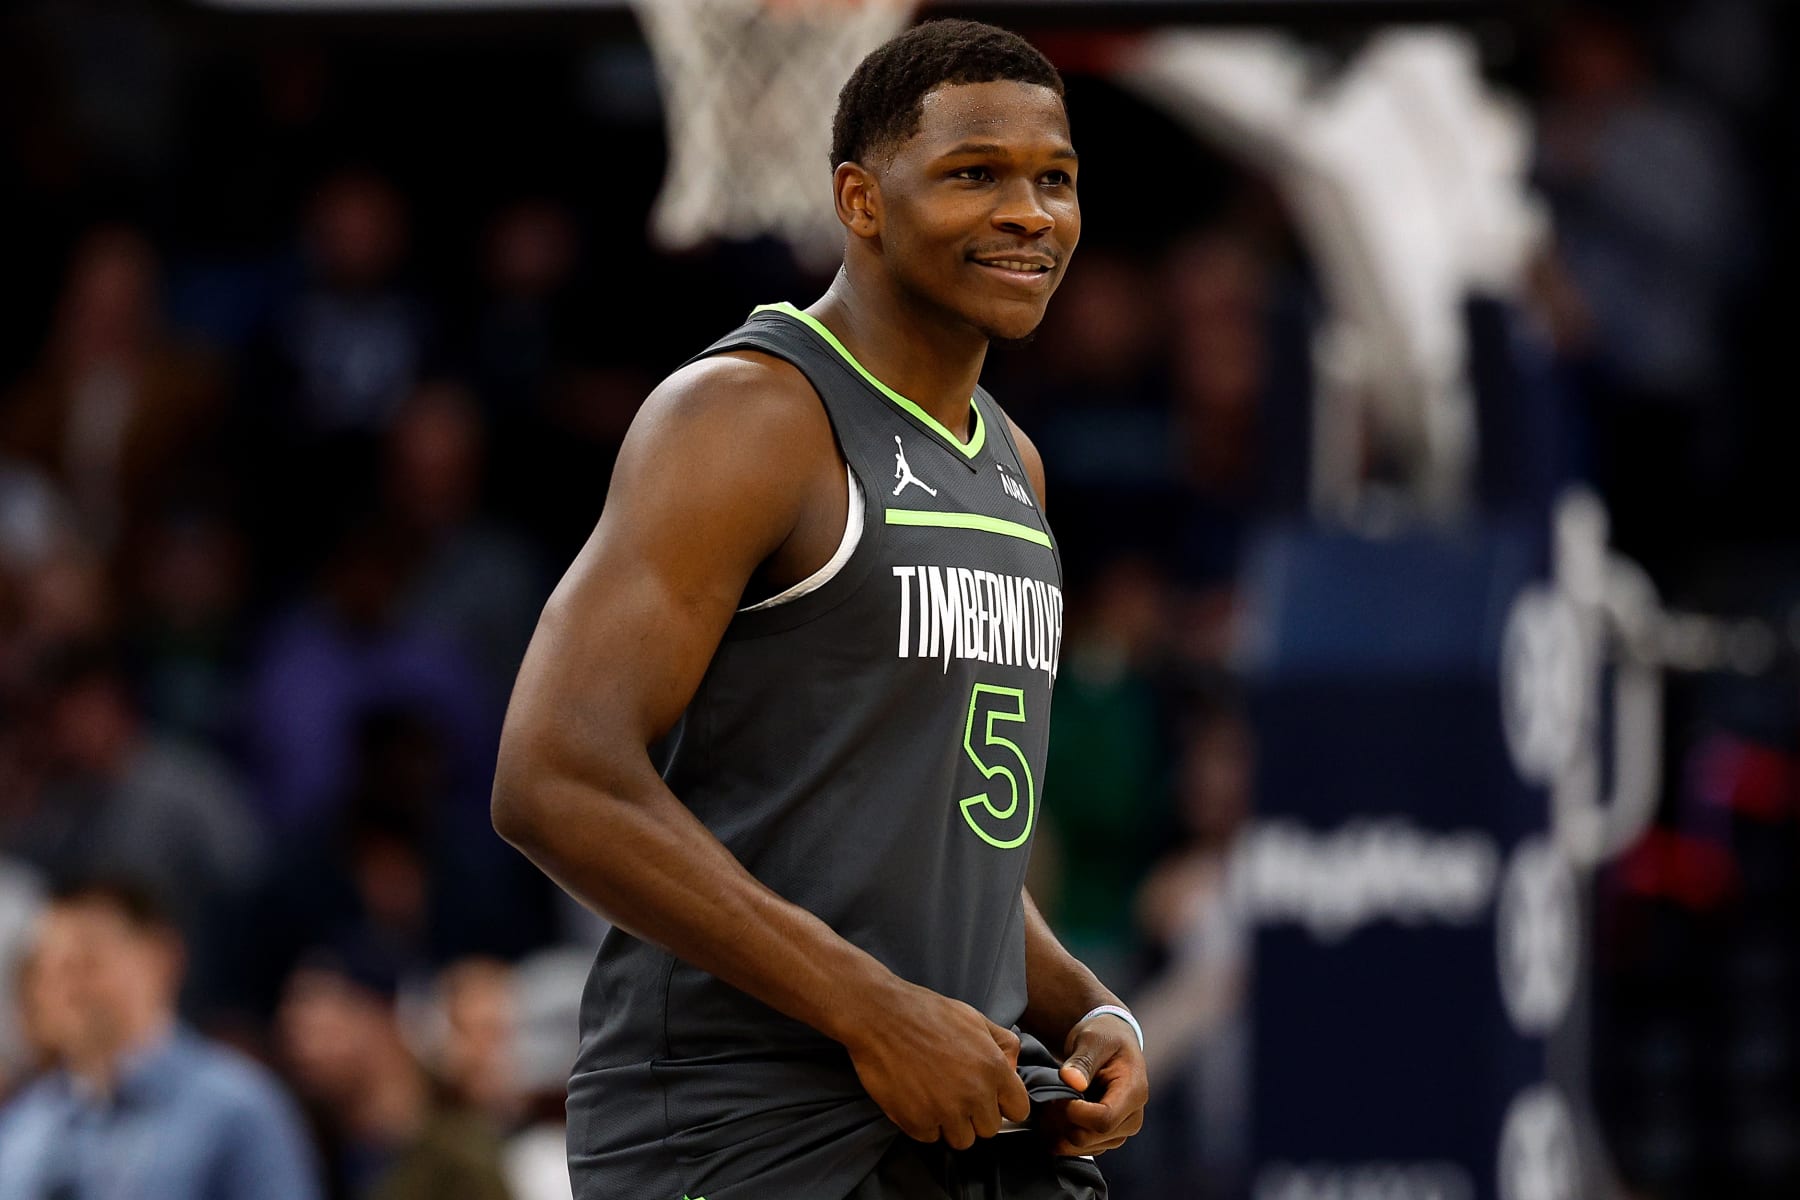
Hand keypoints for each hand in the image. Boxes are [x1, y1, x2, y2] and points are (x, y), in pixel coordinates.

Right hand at [841, 980, 1032, 1150]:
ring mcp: (945, 1111)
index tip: (990, 1098)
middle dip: (975, 1114)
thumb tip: (1013, 1067)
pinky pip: (930, 1137)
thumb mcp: (973, 1017)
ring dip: (950, 1123)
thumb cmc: (926, 1013)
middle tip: (955, 1092)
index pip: (1019, 1111)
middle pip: (989, 1129)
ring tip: (934, 1095)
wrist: (879, 1015)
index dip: (1004, 1104)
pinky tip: (915, 1097)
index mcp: (993, 1068)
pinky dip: (923, 1123)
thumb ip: (1002, 1043)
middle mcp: (974, 1094)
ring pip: (961, 1139)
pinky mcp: (917, 1122)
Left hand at [1039, 1013, 1148, 1156]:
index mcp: (1134, 1092)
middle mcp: (1132, 1118)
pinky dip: (1062, 1136)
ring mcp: (1120, 1131)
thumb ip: (1082, 1060)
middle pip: (1090, 1137)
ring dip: (1059, 1131)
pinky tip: (1053, 1115)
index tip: (1056, 1095)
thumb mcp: (1093, 1039)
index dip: (1074, 1112)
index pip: (1103, 1119)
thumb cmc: (1104, 1037)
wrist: (1112, 1041)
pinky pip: (1080, 1149)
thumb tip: (1071, 1080)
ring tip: (1048, 1104)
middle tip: (1046, 1099)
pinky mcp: (1107, 1137)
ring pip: (1083, 1147)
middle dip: (1062, 1121)